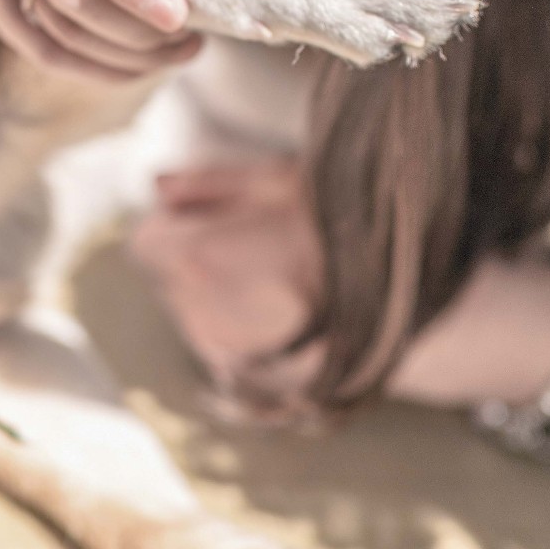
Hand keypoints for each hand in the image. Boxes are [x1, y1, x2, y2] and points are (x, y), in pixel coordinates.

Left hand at [130, 159, 324, 393]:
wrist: (403, 296)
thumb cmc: (341, 224)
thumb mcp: (273, 179)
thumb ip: (203, 183)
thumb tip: (155, 185)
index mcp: (197, 257)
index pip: (146, 241)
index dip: (172, 222)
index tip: (206, 211)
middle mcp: (199, 308)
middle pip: (164, 273)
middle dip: (189, 251)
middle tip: (251, 235)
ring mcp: (221, 345)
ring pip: (186, 304)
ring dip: (208, 283)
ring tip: (272, 267)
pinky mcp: (242, 369)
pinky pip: (212, 332)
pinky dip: (230, 314)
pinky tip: (278, 298)